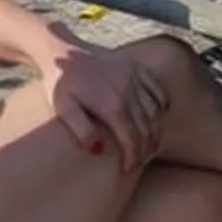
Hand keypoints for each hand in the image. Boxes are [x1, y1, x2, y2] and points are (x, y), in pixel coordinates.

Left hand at [38, 37, 169, 173]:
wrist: (61, 50)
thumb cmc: (59, 82)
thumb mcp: (64, 108)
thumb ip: (81, 130)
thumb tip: (99, 151)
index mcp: (112, 104)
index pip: (132, 140)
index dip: (133, 159)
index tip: (127, 171)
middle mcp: (129, 90)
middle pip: (147, 129)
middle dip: (144, 150)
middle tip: (138, 163)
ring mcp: (135, 76)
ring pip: (155, 111)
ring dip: (155, 132)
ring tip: (149, 146)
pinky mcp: (136, 66)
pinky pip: (158, 89)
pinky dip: (162, 105)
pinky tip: (158, 117)